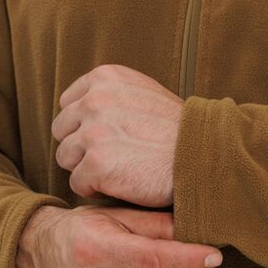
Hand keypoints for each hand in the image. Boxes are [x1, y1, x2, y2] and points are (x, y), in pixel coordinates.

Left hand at [51, 64, 183, 206]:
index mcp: (105, 78)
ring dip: (87, 169)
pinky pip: (78, 184)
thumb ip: (113, 94)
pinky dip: (96, 190)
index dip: (84, 125)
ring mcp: (93, 132)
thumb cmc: (180, 131)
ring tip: (119, 170)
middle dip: (81, 147)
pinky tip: (122, 184)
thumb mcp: (145, 93)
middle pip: (62, 130)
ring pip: (66, 158)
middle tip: (113, 157)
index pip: (68, 103)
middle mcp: (94, 100)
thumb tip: (82, 105)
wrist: (205, 155)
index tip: (107, 137)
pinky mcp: (96, 164)